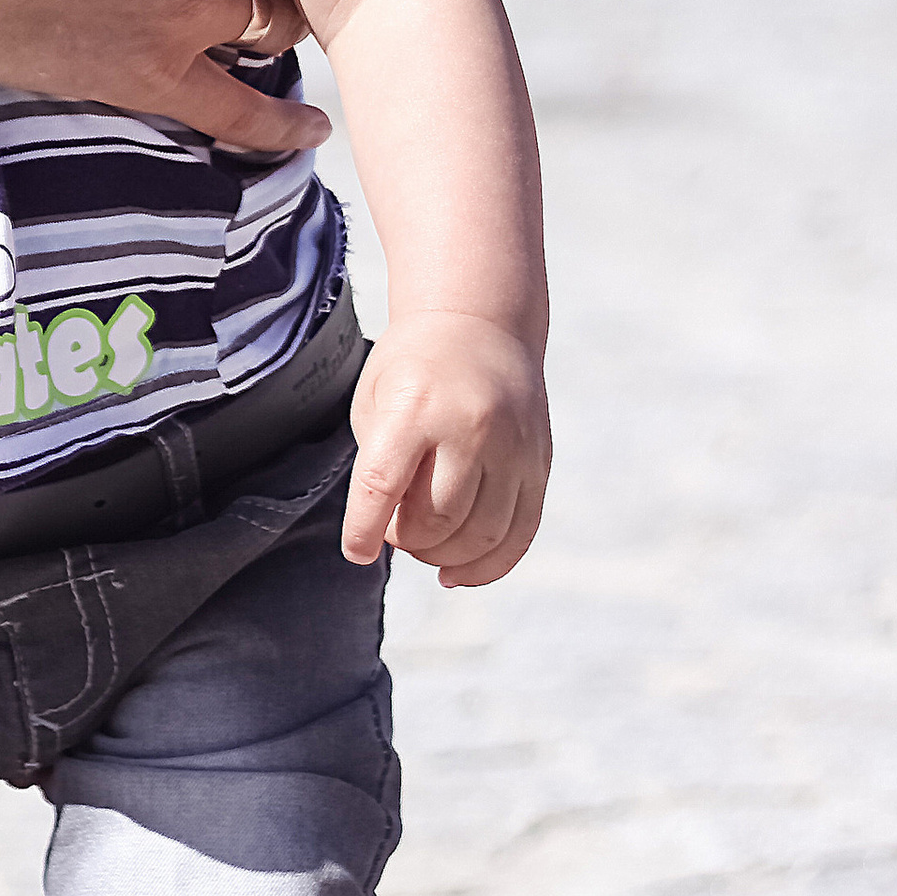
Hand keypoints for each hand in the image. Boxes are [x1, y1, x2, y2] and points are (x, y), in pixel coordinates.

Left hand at [340, 308, 550, 586]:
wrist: (481, 323)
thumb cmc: (413, 366)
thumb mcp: (376, 399)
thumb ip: (377, 465)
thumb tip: (384, 535)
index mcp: (415, 404)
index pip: (383, 485)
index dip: (364, 530)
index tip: (357, 551)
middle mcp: (470, 425)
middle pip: (437, 517)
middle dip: (407, 540)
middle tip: (394, 531)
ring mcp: (512, 445)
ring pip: (481, 535)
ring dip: (444, 557)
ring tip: (424, 545)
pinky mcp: (539, 463)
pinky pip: (520, 535)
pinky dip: (487, 566)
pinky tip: (456, 572)